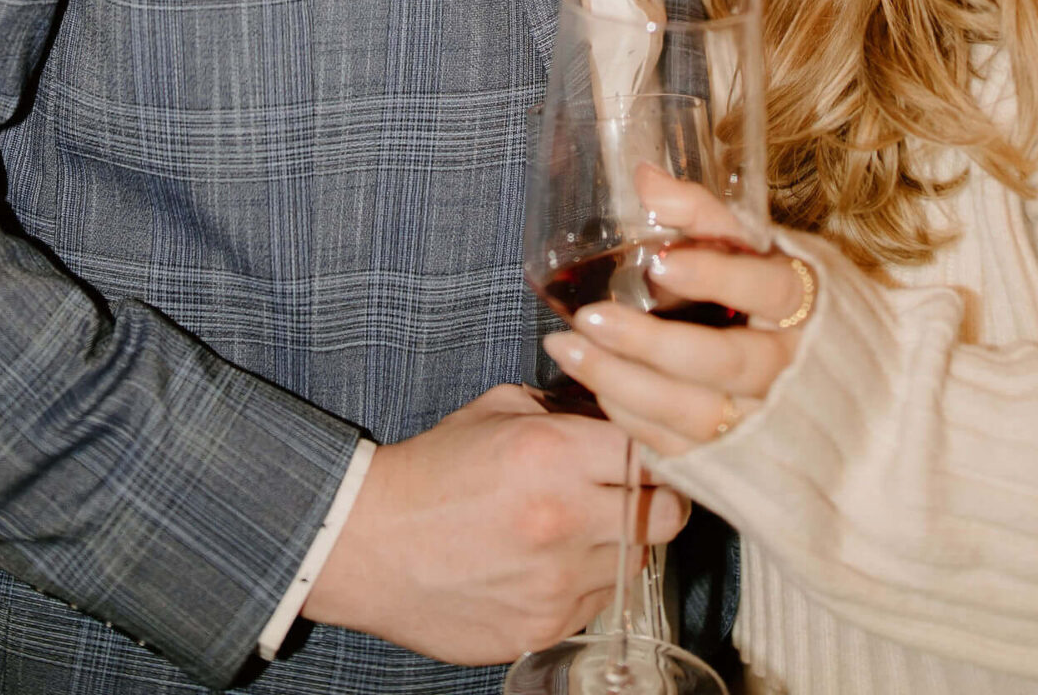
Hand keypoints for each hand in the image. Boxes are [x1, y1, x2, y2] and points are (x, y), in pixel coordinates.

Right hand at [303, 384, 688, 661]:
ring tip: (580, 527)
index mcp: (554, 454)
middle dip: (661, 499)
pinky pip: (597, 602)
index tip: (654, 448)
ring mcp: (557, 583)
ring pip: (635, 562)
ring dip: (620, 543)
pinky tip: (549, 563)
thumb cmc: (433, 470)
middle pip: (668, 515)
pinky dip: (586, 582)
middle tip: (639, 492)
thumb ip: (566, 410)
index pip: (654, 451)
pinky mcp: (544, 628)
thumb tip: (618, 411)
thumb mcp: (500, 410)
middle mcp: (564, 520)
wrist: (369, 544)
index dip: (661, 448)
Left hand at [543, 170, 815, 459]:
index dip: (715, 277)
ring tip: (567, 348)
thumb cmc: (783, 305)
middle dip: (651, 343)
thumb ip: (705, 216)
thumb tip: (644, 177)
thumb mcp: (760, 252)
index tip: (659, 264)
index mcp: (805, 305)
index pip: (768, 289)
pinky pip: (682, 446)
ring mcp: (765, 422)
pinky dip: (634, 417)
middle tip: (590, 317)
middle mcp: (790, 369)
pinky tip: (596, 384)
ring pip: (695, 413)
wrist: (839, 401)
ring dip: (624, 383)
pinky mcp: (737, 461)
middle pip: (723, 362)